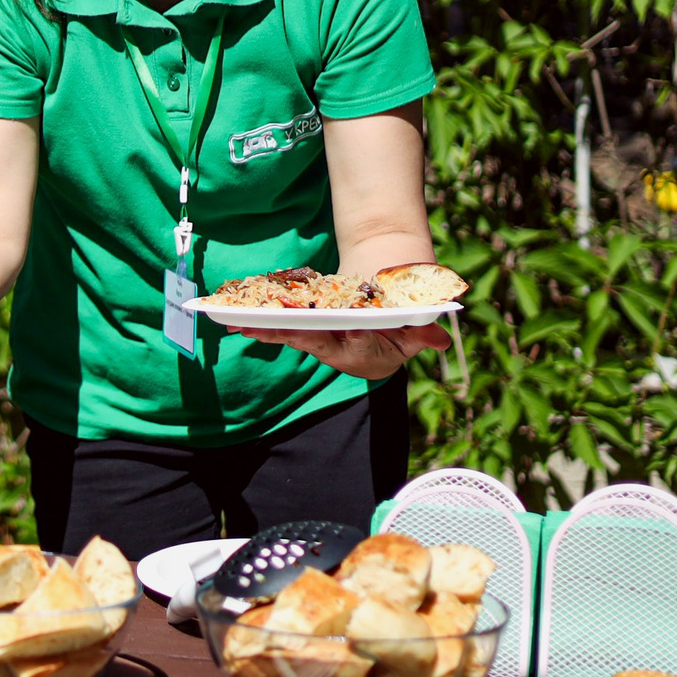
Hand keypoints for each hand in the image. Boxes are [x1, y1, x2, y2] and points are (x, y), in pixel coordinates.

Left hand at [224, 322, 450, 379]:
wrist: (383, 333)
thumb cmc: (400, 330)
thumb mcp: (415, 334)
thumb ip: (424, 336)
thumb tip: (441, 340)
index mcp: (365, 353)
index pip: (355, 341)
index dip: (345, 332)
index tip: (332, 324)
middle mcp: (337, 351)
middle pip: (312, 340)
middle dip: (286, 333)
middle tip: (261, 328)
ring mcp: (319, 344)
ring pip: (291, 336)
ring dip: (264, 331)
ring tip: (236, 325)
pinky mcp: (305, 334)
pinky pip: (282, 330)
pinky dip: (261, 326)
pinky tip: (235, 323)